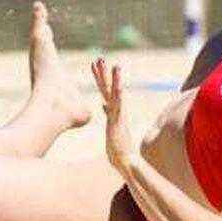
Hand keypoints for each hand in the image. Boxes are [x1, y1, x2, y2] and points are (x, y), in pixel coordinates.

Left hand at [91, 57, 137, 172]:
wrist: (127, 162)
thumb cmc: (117, 148)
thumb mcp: (110, 126)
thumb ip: (109, 114)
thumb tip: (104, 104)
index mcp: (113, 111)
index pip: (105, 90)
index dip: (99, 77)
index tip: (94, 64)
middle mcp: (116, 110)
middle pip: (108, 88)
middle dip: (103, 73)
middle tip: (99, 58)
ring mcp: (118, 116)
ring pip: (116, 94)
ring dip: (114, 80)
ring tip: (114, 66)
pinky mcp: (119, 123)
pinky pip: (118, 107)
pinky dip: (118, 96)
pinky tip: (118, 87)